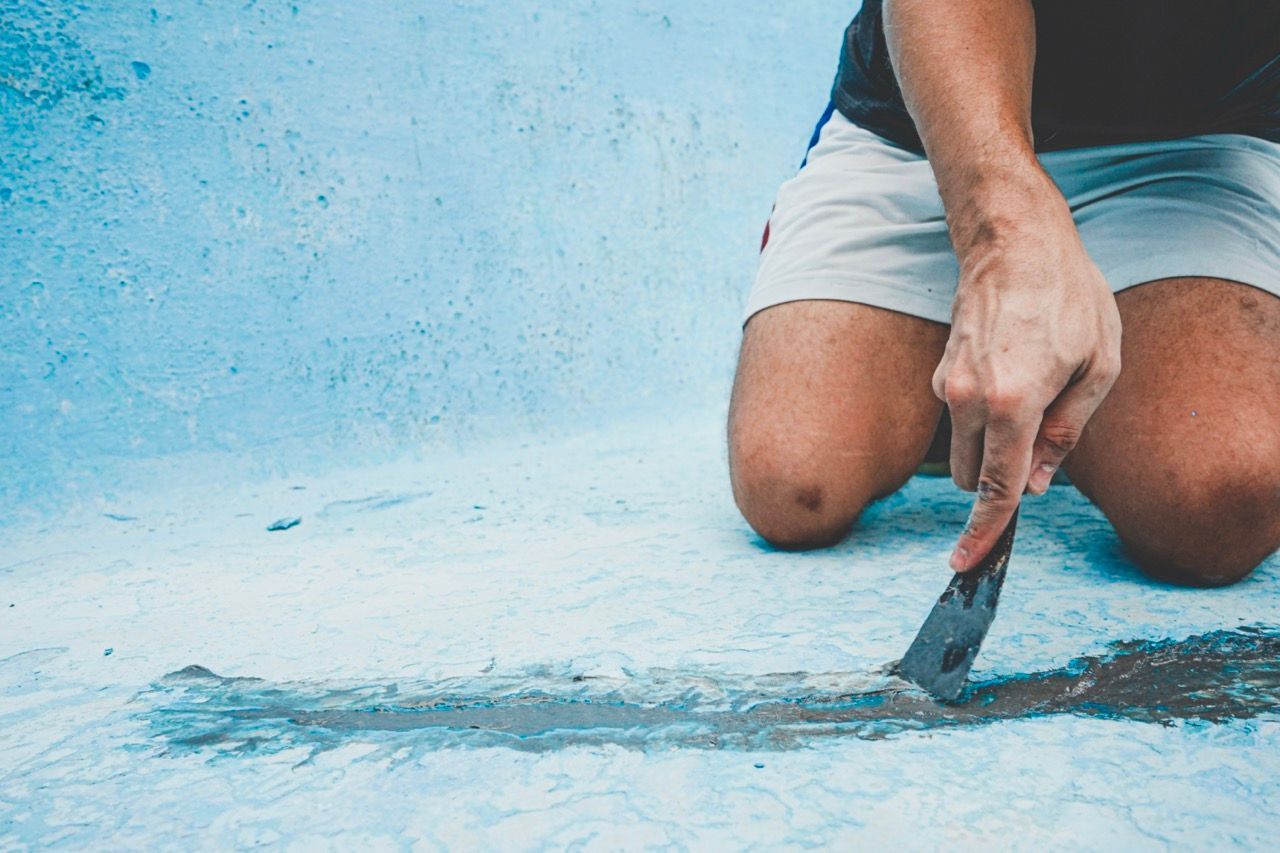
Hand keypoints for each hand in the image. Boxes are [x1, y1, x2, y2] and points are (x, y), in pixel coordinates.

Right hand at [935, 189, 1121, 570]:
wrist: (1013, 244)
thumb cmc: (1067, 299)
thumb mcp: (1098, 367)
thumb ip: (1066, 435)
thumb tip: (1037, 485)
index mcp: (1013, 404)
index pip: (996, 488)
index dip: (984, 533)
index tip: (967, 564)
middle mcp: (968, 401)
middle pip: (975, 476)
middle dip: (1002, 477)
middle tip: (1044, 442)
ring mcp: (947, 386)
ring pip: (966, 449)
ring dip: (996, 443)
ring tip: (1037, 385)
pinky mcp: (940, 374)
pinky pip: (962, 418)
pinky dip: (985, 416)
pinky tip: (1017, 368)